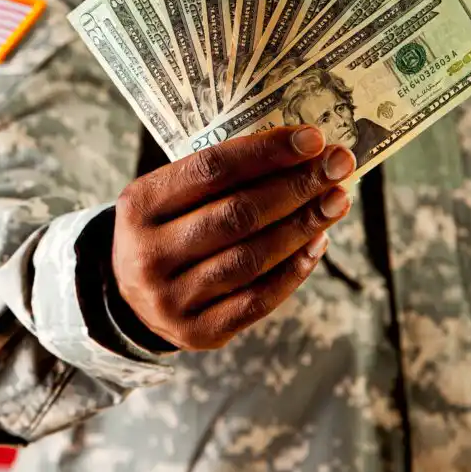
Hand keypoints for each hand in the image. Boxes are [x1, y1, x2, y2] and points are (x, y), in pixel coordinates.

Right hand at [111, 125, 353, 350]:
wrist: (131, 298)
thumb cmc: (166, 230)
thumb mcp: (168, 196)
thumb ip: (219, 178)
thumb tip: (302, 153)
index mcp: (139, 205)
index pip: (210, 170)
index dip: (266, 152)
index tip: (313, 138)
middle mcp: (148, 254)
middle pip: (237, 215)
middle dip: (296, 187)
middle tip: (339, 165)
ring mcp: (170, 298)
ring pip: (251, 258)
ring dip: (302, 227)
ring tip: (336, 201)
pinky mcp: (197, 332)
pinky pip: (257, 300)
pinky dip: (293, 270)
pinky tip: (317, 244)